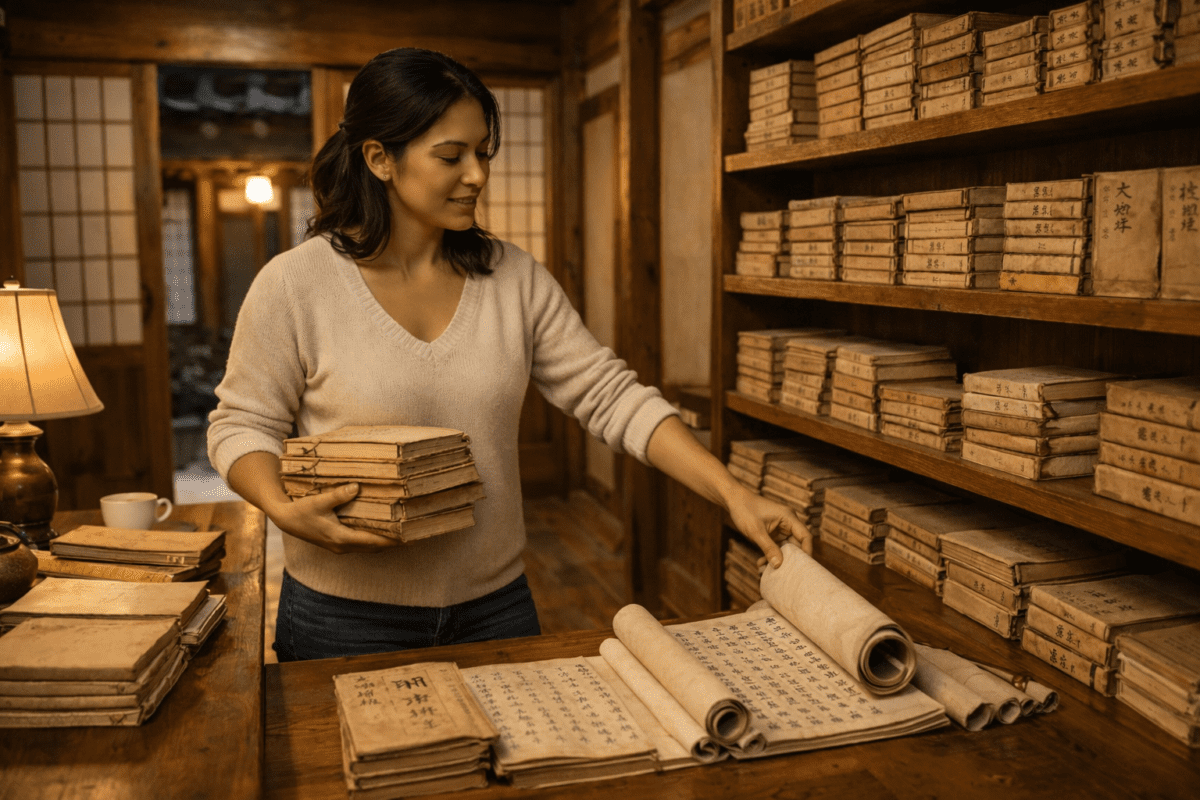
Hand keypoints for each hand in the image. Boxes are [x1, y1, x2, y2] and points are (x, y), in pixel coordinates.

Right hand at [264, 483, 400, 553]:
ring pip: (368, 546)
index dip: (392, 540)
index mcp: (340, 538)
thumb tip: (355, 487)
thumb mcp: (318, 501)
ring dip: (384, 541)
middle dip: (393, 542)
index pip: (372, 541)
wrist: (285, 520)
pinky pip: (361, 543)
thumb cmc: (301, 511)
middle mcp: (343, 546)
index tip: (408, 538)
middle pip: (374, 546)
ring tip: (403, 533)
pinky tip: (382, 530)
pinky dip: (374, 539)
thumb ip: (337, 495)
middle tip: (413, 534)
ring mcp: (340, 546)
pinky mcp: (338, 542)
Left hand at [726, 486, 811, 568]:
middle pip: (797, 544)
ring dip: (778, 559)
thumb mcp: (756, 531)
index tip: (802, 567)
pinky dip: (771, 555)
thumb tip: (779, 565)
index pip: (805, 536)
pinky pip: (777, 547)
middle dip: (789, 559)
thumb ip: (768, 548)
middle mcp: (788, 522)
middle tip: (782, 572)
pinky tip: (760, 563)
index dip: (806, 552)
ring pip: (786, 548)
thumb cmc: (745, 510)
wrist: (733, 500)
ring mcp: (780, 528)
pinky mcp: (773, 532)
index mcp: (789, 517)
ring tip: (765, 569)